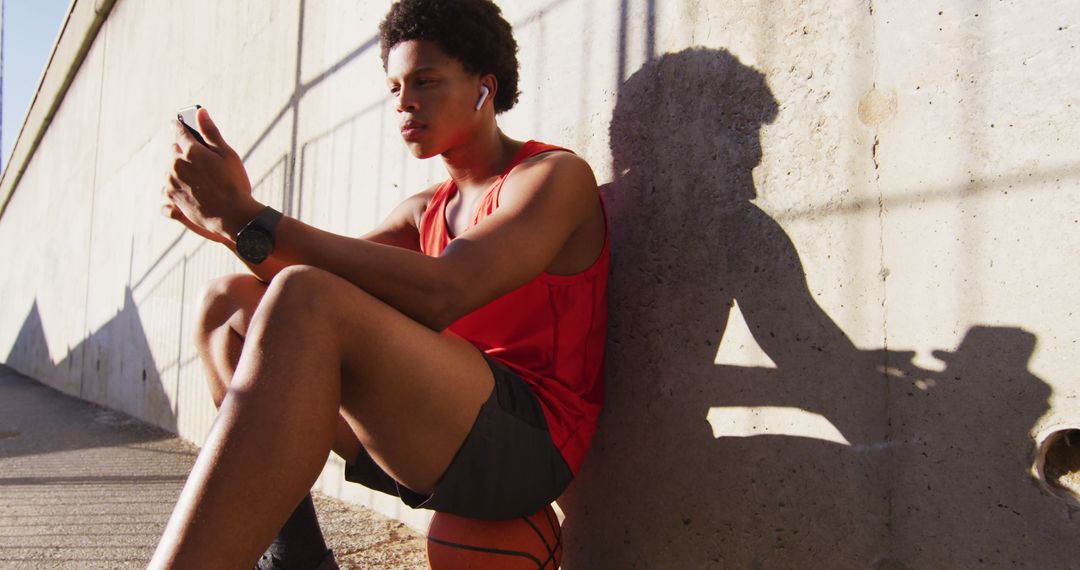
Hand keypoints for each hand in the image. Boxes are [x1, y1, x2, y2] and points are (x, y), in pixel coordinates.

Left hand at [162, 108, 262, 241]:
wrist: (233, 216)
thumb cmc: (234, 184)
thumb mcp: (227, 155)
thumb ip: (211, 132)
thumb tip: (200, 112)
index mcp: (190, 151)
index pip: (178, 131)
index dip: (179, 126)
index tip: (177, 123)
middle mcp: (176, 164)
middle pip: (174, 151)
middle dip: (184, 153)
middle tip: (202, 162)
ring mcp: (171, 181)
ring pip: (172, 169)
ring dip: (182, 171)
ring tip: (201, 181)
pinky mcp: (171, 197)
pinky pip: (168, 186)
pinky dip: (177, 186)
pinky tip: (192, 191)